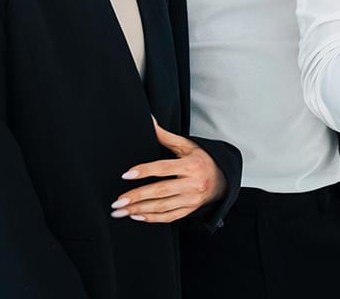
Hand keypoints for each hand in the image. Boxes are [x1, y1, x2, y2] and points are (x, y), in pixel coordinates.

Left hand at [110, 119, 226, 222]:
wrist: (222, 179)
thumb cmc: (201, 159)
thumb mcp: (187, 145)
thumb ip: (166, 137)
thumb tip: (149, 121)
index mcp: (191, 165)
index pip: (164, 168)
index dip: (144, 171)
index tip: (126, 174)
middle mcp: (192, 183)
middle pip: (161, 191)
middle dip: (137, 197)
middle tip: (117, 202)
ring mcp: (191, 199)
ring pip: (162, 207)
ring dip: (139, 210)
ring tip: (120, 212)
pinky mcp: (189, 210)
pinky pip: (168, 217)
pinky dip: (151, 218)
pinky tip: (136, 216)